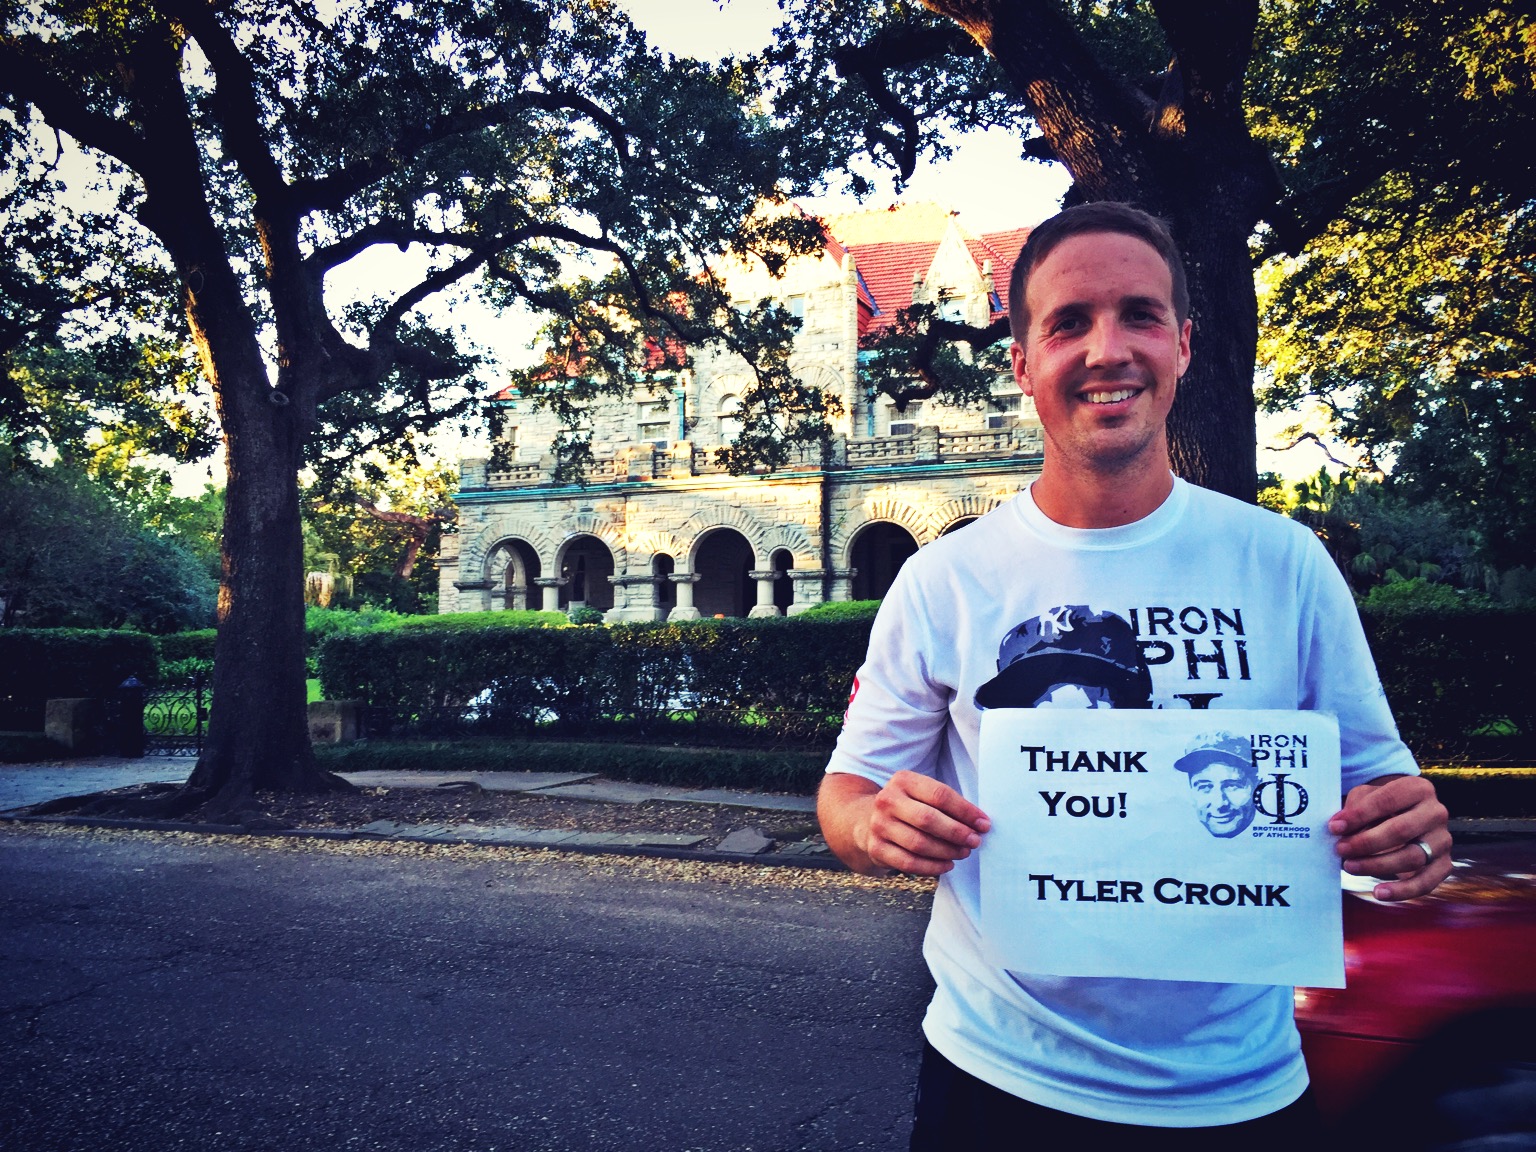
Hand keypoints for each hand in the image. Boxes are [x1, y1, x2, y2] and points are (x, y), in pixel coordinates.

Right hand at [857, 770, 991, 876]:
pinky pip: (908, 863)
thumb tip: (979, 823)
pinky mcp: (876, 848)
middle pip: (928, 819)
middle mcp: (887, 800)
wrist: (868, 819)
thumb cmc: (909, 807)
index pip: (939, 795)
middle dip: (956, 832)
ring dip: (947, 851)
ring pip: (919, 843)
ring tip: (963, 852)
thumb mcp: (922, 794)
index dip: (965, 811)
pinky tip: (947, 865)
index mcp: (903, 780)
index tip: (983, 824)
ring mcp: (879, 825)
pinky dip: (932, 867)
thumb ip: (948, 804)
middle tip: (975, 841)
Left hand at [1329, 774, 1450, 900]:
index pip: (1388, 800)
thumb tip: (1339, 828)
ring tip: (1350, 866)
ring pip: (1412, 858)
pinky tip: (1379, 893)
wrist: (1404, 814)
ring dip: (1377, 865)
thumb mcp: (1366, 796)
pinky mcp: (1444, 864)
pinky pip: (1426, 882)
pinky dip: (1402, 891)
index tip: (1334, 827)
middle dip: (1366, 842)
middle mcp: (1436, 812)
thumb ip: (1355, 808)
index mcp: (1418, 788)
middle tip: (1340, 849)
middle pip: (1401, 831)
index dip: (1359, 815)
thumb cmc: (1379, 805)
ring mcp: (1443, 840)